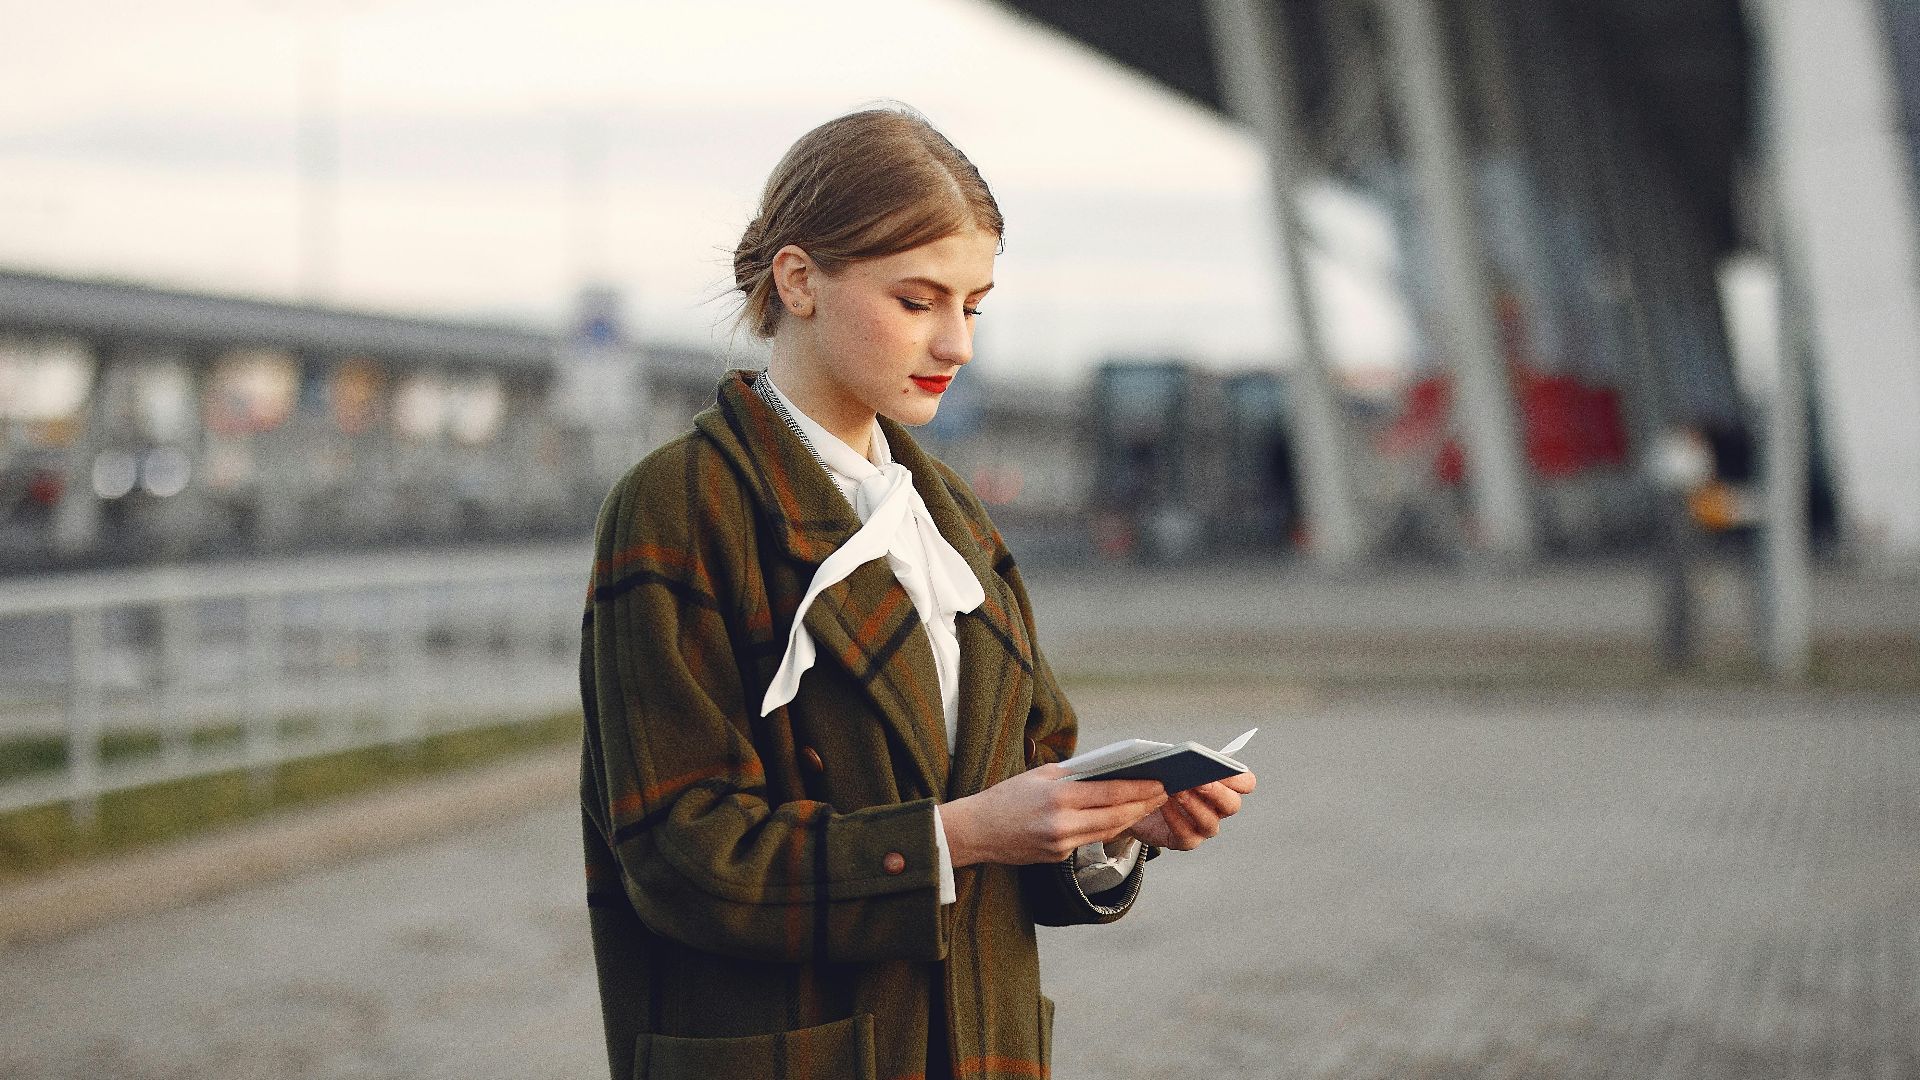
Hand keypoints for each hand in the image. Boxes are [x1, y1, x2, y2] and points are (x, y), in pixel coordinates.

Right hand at [941, 764, 1166, 867]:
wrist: (975, 831)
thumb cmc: (1006, 797)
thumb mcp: (1038, 776)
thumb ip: (1073, 775)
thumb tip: (1109, 772)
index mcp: (1057, 797)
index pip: (1109, 793)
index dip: (1138, 789)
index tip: (1159, 782)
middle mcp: (1061, 824)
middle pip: (1115, 816)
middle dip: (1142, 805)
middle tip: (1163, 794)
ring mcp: (1060, 845)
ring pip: (1107, 832)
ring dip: (1131, 819)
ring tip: (1148, 805)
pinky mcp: (1058, 858)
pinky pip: (1091, 841)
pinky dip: (1109, 829)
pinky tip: (1122, 819)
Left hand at [1122, 771, 1255, 850]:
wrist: (1141, 800)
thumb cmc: (1163, 775)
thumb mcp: (1174, 762)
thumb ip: (1185, 759)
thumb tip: (1185, 758)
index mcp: (1224, 785)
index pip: (1245, 783)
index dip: (1238, 777)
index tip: (1222, 767)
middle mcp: (1219, 809)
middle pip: (1232, 804)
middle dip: (1217, 792)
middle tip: (1199, 780)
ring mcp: (1205, 827)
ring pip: (1210, 822)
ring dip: (1193, 805)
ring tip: (1176, 790)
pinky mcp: (1186, 841)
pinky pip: (1186, 834)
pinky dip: (1175, 819)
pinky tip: (1163, 804)